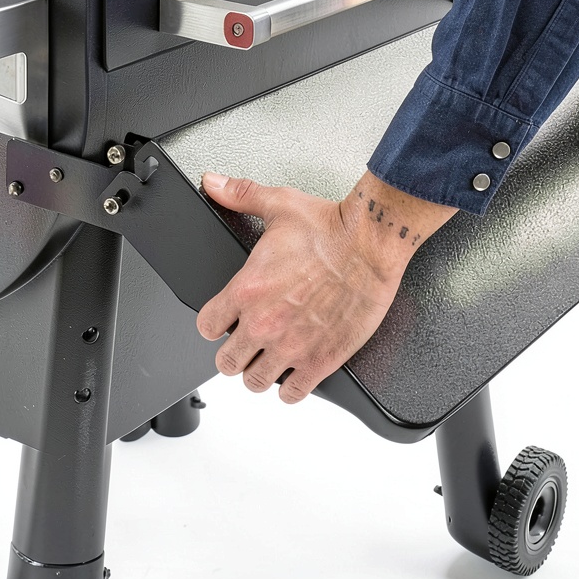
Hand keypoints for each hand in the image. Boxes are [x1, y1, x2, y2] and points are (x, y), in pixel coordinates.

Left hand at [197, 172, 455, 402]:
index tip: (225, 321)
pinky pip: (293, 394)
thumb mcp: (279, 204)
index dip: (215, 324)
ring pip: (255, 382)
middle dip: (235, 354)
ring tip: (271, 362)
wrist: (372, 242)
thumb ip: (240, 195)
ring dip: (261, 373)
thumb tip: (215, 184)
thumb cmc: (331, 227)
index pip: (206, 327)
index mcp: (246, 290)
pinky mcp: (321, 360)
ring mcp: (292, 346)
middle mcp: (264, 323)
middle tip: (249, 344)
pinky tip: (296, 376)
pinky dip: (292, 389)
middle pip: (227, 363)